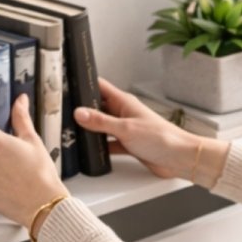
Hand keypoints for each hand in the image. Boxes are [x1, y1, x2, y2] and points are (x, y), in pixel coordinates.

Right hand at [74, 77, 199, 180]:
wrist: (178, 158)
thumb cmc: (160, 138)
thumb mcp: (125, 128)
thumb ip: (101, 121)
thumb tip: (79, 113)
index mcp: (124, 102)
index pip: (100, 87)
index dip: (84, 84)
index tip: (68, 83)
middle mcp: (124, 113)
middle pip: (98, 107)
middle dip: (82, 109)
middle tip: (63, 111)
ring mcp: (126, 129)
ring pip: (102, 126)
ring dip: (90, 129)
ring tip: (70, 131)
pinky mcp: (128, 145)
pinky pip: (109, 143)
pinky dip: (100, 147)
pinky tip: (90, 150)